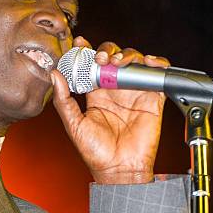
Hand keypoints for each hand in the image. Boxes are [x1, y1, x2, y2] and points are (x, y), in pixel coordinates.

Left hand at [50, 36, 169, 183]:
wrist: (119, 169)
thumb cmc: (95, 153)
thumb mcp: (74, 125)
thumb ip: (63, 100)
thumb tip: (55, 74)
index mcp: (96, 94)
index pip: (91, 65)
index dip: (86, 51)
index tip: (79, 42)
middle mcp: (115, 90)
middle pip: (114, 57)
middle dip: (107, 50)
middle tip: (101, 57)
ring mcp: (134, 92)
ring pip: (134, 62)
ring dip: (127, 54)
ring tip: (118, 62)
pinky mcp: (153, 99)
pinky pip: (158, 75)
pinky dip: (156, 63)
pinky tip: (146, 62)